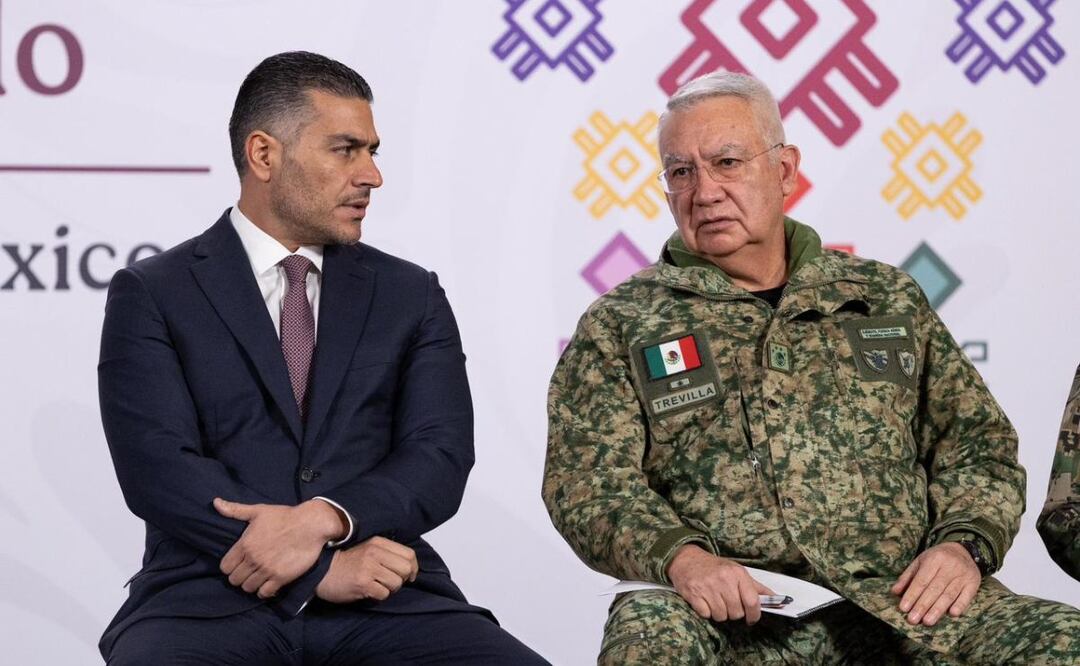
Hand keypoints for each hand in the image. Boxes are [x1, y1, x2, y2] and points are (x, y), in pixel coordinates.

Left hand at [214, 498, 344, 598]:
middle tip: (249, 572)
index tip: (238, 564)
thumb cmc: (284, 516)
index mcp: (245, 544)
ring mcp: (267, 569)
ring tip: (258, 578)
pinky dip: (265, 591)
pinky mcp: (281, 577)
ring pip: (248, 588)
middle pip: (235, 580)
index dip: (230, 567)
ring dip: (252, 584)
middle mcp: (253, 559)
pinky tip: (269, 584)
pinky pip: (264, 593)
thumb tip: (215, 502)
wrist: (311, 524)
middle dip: (240, 577)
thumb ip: (235, 510)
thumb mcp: (258, 511)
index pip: (225, 567)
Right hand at [315, 536, 418, 602]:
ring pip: (396, 583)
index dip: (413, 567)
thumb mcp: (368, 549)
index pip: (409, 554)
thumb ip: (387, 553)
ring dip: (390, 589)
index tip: (409, 575)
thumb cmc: (348, 562)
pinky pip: (384, 594)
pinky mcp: (362, 583)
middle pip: (406, 568)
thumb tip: (410, 568)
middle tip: (392, 582)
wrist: (323, 571)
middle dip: (403, 579)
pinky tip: (370, 591)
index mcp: (378, 542)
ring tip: (379, 586)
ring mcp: (369, 568)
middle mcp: (375, 553)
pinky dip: (380, 596)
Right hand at [666, 544, 773, 623]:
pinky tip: (705, 602)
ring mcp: (707, 587)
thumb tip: (777, 599)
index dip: (754, 615)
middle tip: (729, 604)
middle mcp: (723, 579)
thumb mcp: (737, 571)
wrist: (686, 559)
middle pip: (736, 612)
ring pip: (721, 616)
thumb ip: (756, 587)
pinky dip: (706, 612)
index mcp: (737, 573)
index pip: (752, 602)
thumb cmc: (715, 567)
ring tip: (716, 602)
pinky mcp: (693, 594)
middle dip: (734, 613)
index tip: (752, 619)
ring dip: (720, 614)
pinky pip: (706, 615)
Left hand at [891, 542, 980, 625]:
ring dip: (938, 609)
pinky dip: (960, 605)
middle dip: (922, 605)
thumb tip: (895, 592)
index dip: (912, 595)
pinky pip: (967, 596)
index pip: (921, 580)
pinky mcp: (974, 583)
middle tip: (913, 619)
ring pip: (949, 594)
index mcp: (934, 559)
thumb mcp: (920, 562)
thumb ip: (907, 577)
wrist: (963, 551)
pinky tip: (952, 614)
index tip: (903, 608)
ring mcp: (963, 575)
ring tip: (927, 621)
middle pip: (934, 589)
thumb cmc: (937, 559)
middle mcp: (949, 566)